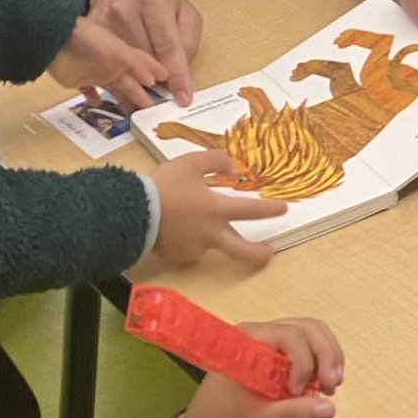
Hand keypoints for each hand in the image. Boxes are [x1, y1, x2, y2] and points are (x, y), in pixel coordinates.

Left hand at [47, 16, 166, 111]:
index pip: (143, 65)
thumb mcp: (116, 50)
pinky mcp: (78, 81)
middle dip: (141, 95)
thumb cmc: (87, 40)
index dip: (155, 73)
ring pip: (113, 89)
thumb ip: (137, 63)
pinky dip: (93, 98)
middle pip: (130, 82)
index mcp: (122, 55)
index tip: (169, 85)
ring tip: (133, 114)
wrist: (54, 41)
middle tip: (153, 111)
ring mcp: (95, 72)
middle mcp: (111, 64)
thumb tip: (156, 77)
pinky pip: (88, 91)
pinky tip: (97, 105)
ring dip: (123, 100)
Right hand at [88, 0, 202, 105]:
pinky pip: (106, 62)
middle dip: (157, 77)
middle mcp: (124, 9)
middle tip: (164, 86)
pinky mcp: (92, 31)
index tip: (182, 97)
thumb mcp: (184, 12)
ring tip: (145, 86)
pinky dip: (118, 77)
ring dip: (137, 80)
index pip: (167, 45)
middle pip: (144, 58)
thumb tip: (180, 76)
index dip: (176, 75)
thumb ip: (188, 43)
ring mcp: (104, 20)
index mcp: (152, 0)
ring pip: (124, 64)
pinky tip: (125, 81)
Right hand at [149, 151, 286, 268]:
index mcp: (216, 210)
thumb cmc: (164, 185)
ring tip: (183, 217)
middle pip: (242, 250)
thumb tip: (231, 166)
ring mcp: (195, 248)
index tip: (284, 210)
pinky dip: (185, 238)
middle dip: (259, 254)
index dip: (270, 209)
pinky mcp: (179, 256)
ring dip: (206, 234)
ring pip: (209, 244)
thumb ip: (214, 160)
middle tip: (268, 252)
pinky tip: (172, 226)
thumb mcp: (189, 163)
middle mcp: (210, 234)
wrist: (133, 211)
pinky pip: (188, 247)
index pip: (251, 210)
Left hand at [173, 317, 342, 417]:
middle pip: (305, 328)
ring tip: (330, 387)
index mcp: (246, 342)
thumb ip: (290, 414)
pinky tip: (323, 389)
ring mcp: (272, 350)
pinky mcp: (282, 365)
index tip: (298, 393)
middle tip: (331, 387)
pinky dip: (324, 364)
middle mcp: (261, 338)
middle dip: (325, 354)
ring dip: (328, 356)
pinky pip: (310, 351)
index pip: (288, 334)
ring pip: (312, 335)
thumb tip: (330, 407)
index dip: (303, 360)